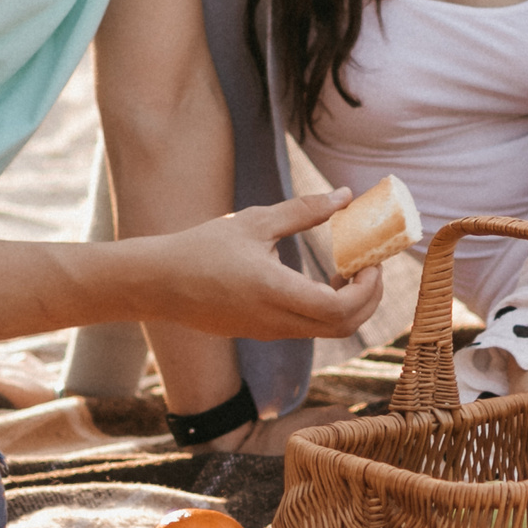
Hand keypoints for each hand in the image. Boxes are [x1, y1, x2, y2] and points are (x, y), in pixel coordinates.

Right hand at [141, 190, 382, 340]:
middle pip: (343, 327)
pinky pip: (306, 328)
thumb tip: (345, 195)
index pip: (340, 309)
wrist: (157, 283)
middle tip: (370, 268)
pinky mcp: (260, 332)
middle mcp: (275, 320)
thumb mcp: (254, 222)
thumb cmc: (202, 248)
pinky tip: (321, 282)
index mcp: (275, 292)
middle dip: (368, 300)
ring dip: (348, 305)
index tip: (370, 261)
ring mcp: (268, 330)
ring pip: (326, 331)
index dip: (367, 289)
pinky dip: (326, 310)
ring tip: (347, 271)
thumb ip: (304, 211)